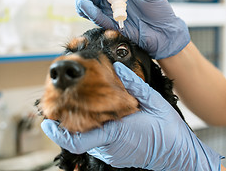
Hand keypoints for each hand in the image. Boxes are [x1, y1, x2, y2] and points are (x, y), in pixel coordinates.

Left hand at [41, 62, 221, 169]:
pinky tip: (104, 118)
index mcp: (116, 133)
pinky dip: (96, 130)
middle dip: (71, 121)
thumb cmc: (167, 130)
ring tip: (89, 107)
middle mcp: (109, 147)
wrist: (178, 155)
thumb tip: (118, 68)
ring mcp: (112, 154)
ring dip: (86, 124)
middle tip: (68, 102)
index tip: (47, 122)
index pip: (78, 140)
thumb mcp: (154, 103)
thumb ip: (134, 86)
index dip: (59, 133)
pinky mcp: (115, 156)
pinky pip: (98, 143)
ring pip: (89, 139)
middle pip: (80, 136)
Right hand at [75, 0, 189, 59]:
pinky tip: (87, 9)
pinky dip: (91, 14)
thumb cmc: (160, 11)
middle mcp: (111, 0)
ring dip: (83, 3)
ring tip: (83, 2)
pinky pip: (97, 19)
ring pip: (89, 6)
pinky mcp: (111, 26)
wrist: (164, 32)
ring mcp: (110, 13)